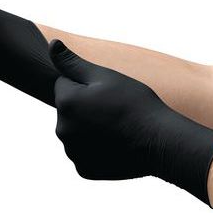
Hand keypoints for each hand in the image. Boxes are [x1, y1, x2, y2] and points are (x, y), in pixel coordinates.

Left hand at [49, 40, 212, 202]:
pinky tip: (116, 146)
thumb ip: (72, 62)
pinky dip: (96, 150)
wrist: (161, 142)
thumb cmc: (135, 103)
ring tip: (117, 128)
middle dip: (84, 108)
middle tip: (114, 111)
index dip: (86, 86)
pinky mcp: (84, 170)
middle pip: (68, 111)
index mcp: (65, 103)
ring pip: (76, 132)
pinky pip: (85, 153)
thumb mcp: (104, 76)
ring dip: (89, 129)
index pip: (64, 85)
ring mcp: (72, 152)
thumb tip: (51, 43)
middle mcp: (62, 129)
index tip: (106, 93)